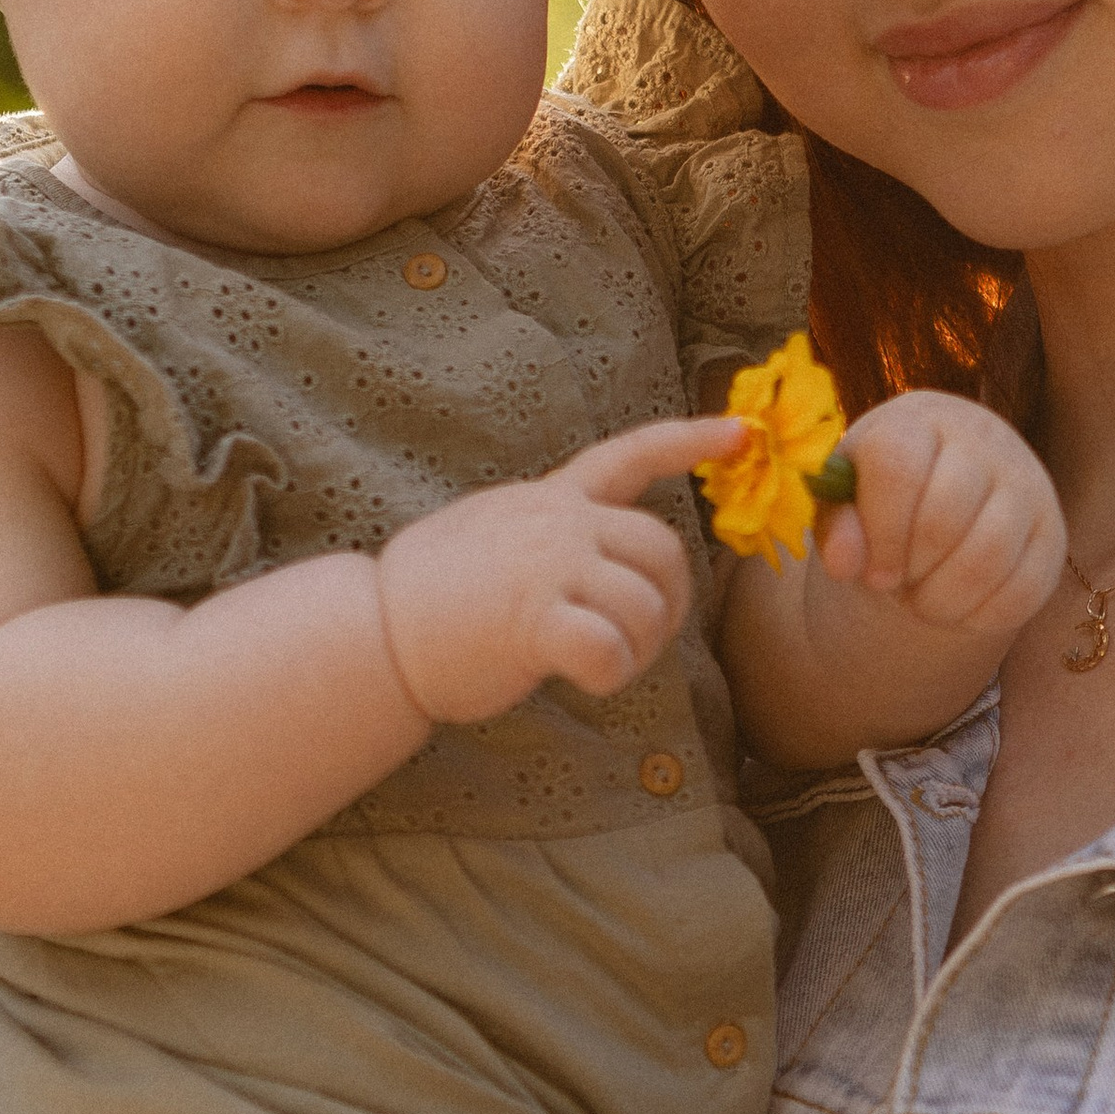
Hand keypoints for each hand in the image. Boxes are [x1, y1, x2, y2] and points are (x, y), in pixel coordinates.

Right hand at [374, 414, 741, 723]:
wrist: (372, 633)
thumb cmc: (430, 599)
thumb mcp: (493, 534)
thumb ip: (548, 532)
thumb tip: (589, 553)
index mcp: (548, 499)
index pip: (629, 455)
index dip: (689, 441)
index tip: (742, 433)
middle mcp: (555, 522)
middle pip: (664, 550)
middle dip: (668, 602)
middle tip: (634, 640)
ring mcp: (547, 567)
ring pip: (648, 604)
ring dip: (640, 647)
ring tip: (598, 664)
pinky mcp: (535, 621)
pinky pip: (612, 650)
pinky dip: (612, 676)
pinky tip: (583, 680)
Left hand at [815, 391, 1064, 643]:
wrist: (943, 503)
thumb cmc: (883, 504)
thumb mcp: (846, 508)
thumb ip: (837, 529)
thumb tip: (846, 563)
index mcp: (918, 419)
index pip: (898, 465)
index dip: (881, 532)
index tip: (873, 573)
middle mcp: (982, 438)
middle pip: (945, 515)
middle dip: (913, 569)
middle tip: (899, 585)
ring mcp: (1026, 482)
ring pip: (988, 555)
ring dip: (945, 599)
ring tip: (925, 600)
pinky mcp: (1052, 532)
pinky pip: (1023, 589)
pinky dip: (982, 615)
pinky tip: (961, 606)